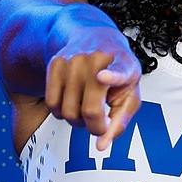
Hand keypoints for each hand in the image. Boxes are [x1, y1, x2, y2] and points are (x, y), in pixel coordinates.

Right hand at [44, 7, 141, 150]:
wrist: (95, 36)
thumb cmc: (116, 70)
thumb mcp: (129, 92)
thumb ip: (120, 121)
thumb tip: (102, 145)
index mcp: (123, 63)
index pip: (117, 71)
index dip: (110, 76)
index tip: (101, 76)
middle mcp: (97, 59)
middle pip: (89, 110)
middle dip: (95, 126)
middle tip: (100, 121)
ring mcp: (74, 60)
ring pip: (67, 111)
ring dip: (77, 120)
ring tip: (87, 107)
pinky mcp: (55, 63)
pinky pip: (52, 104)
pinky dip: (60, 112)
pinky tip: (72, 101)